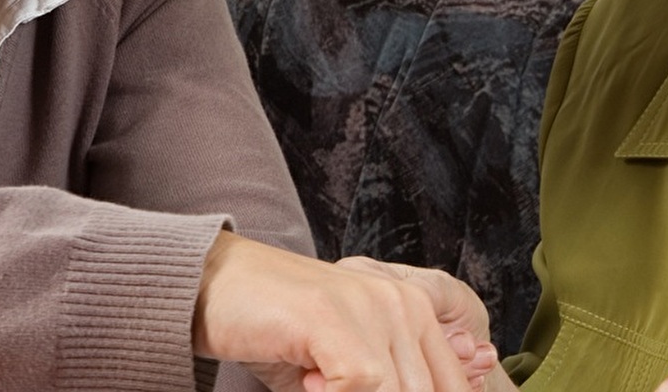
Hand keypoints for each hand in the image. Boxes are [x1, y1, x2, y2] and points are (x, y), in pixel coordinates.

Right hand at [193, 234, 476, 391]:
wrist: (214, 285)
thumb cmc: (278, 332)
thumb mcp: (345, 371)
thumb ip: (384, 387)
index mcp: (419, 313)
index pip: (453, 386)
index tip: (369, 391)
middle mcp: (406, 304)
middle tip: (325, 387)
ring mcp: (373, 307)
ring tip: (312, 384)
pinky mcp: (334, 317)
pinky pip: (360, 384)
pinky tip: (305, 382)